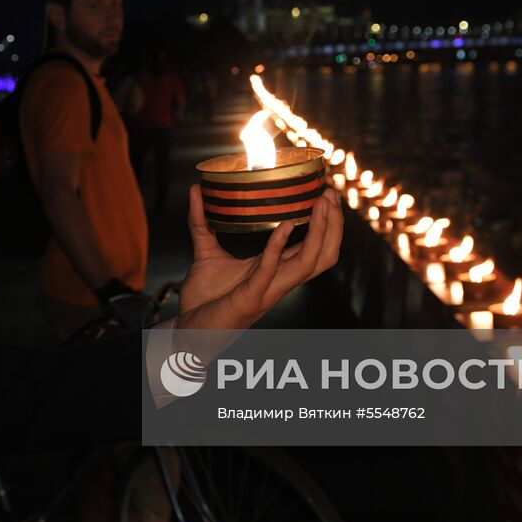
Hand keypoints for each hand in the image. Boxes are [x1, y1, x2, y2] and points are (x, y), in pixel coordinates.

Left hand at [176, 184, 342, 329]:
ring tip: (320, 205)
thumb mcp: (205, 252)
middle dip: (333, 225)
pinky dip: (279, 247)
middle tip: (331, 194)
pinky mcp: (250, 296)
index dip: (328, 224)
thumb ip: (201, 221)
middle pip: (323, 256)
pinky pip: (270, 270)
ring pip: (308, 263)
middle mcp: (278, 281)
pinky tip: (286, 225)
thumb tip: (195, 188)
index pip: (314, 249)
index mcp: (275, 271)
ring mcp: (267, 290)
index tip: (328, 194)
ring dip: (319, 233)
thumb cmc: (203, 298)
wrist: (188, 333)